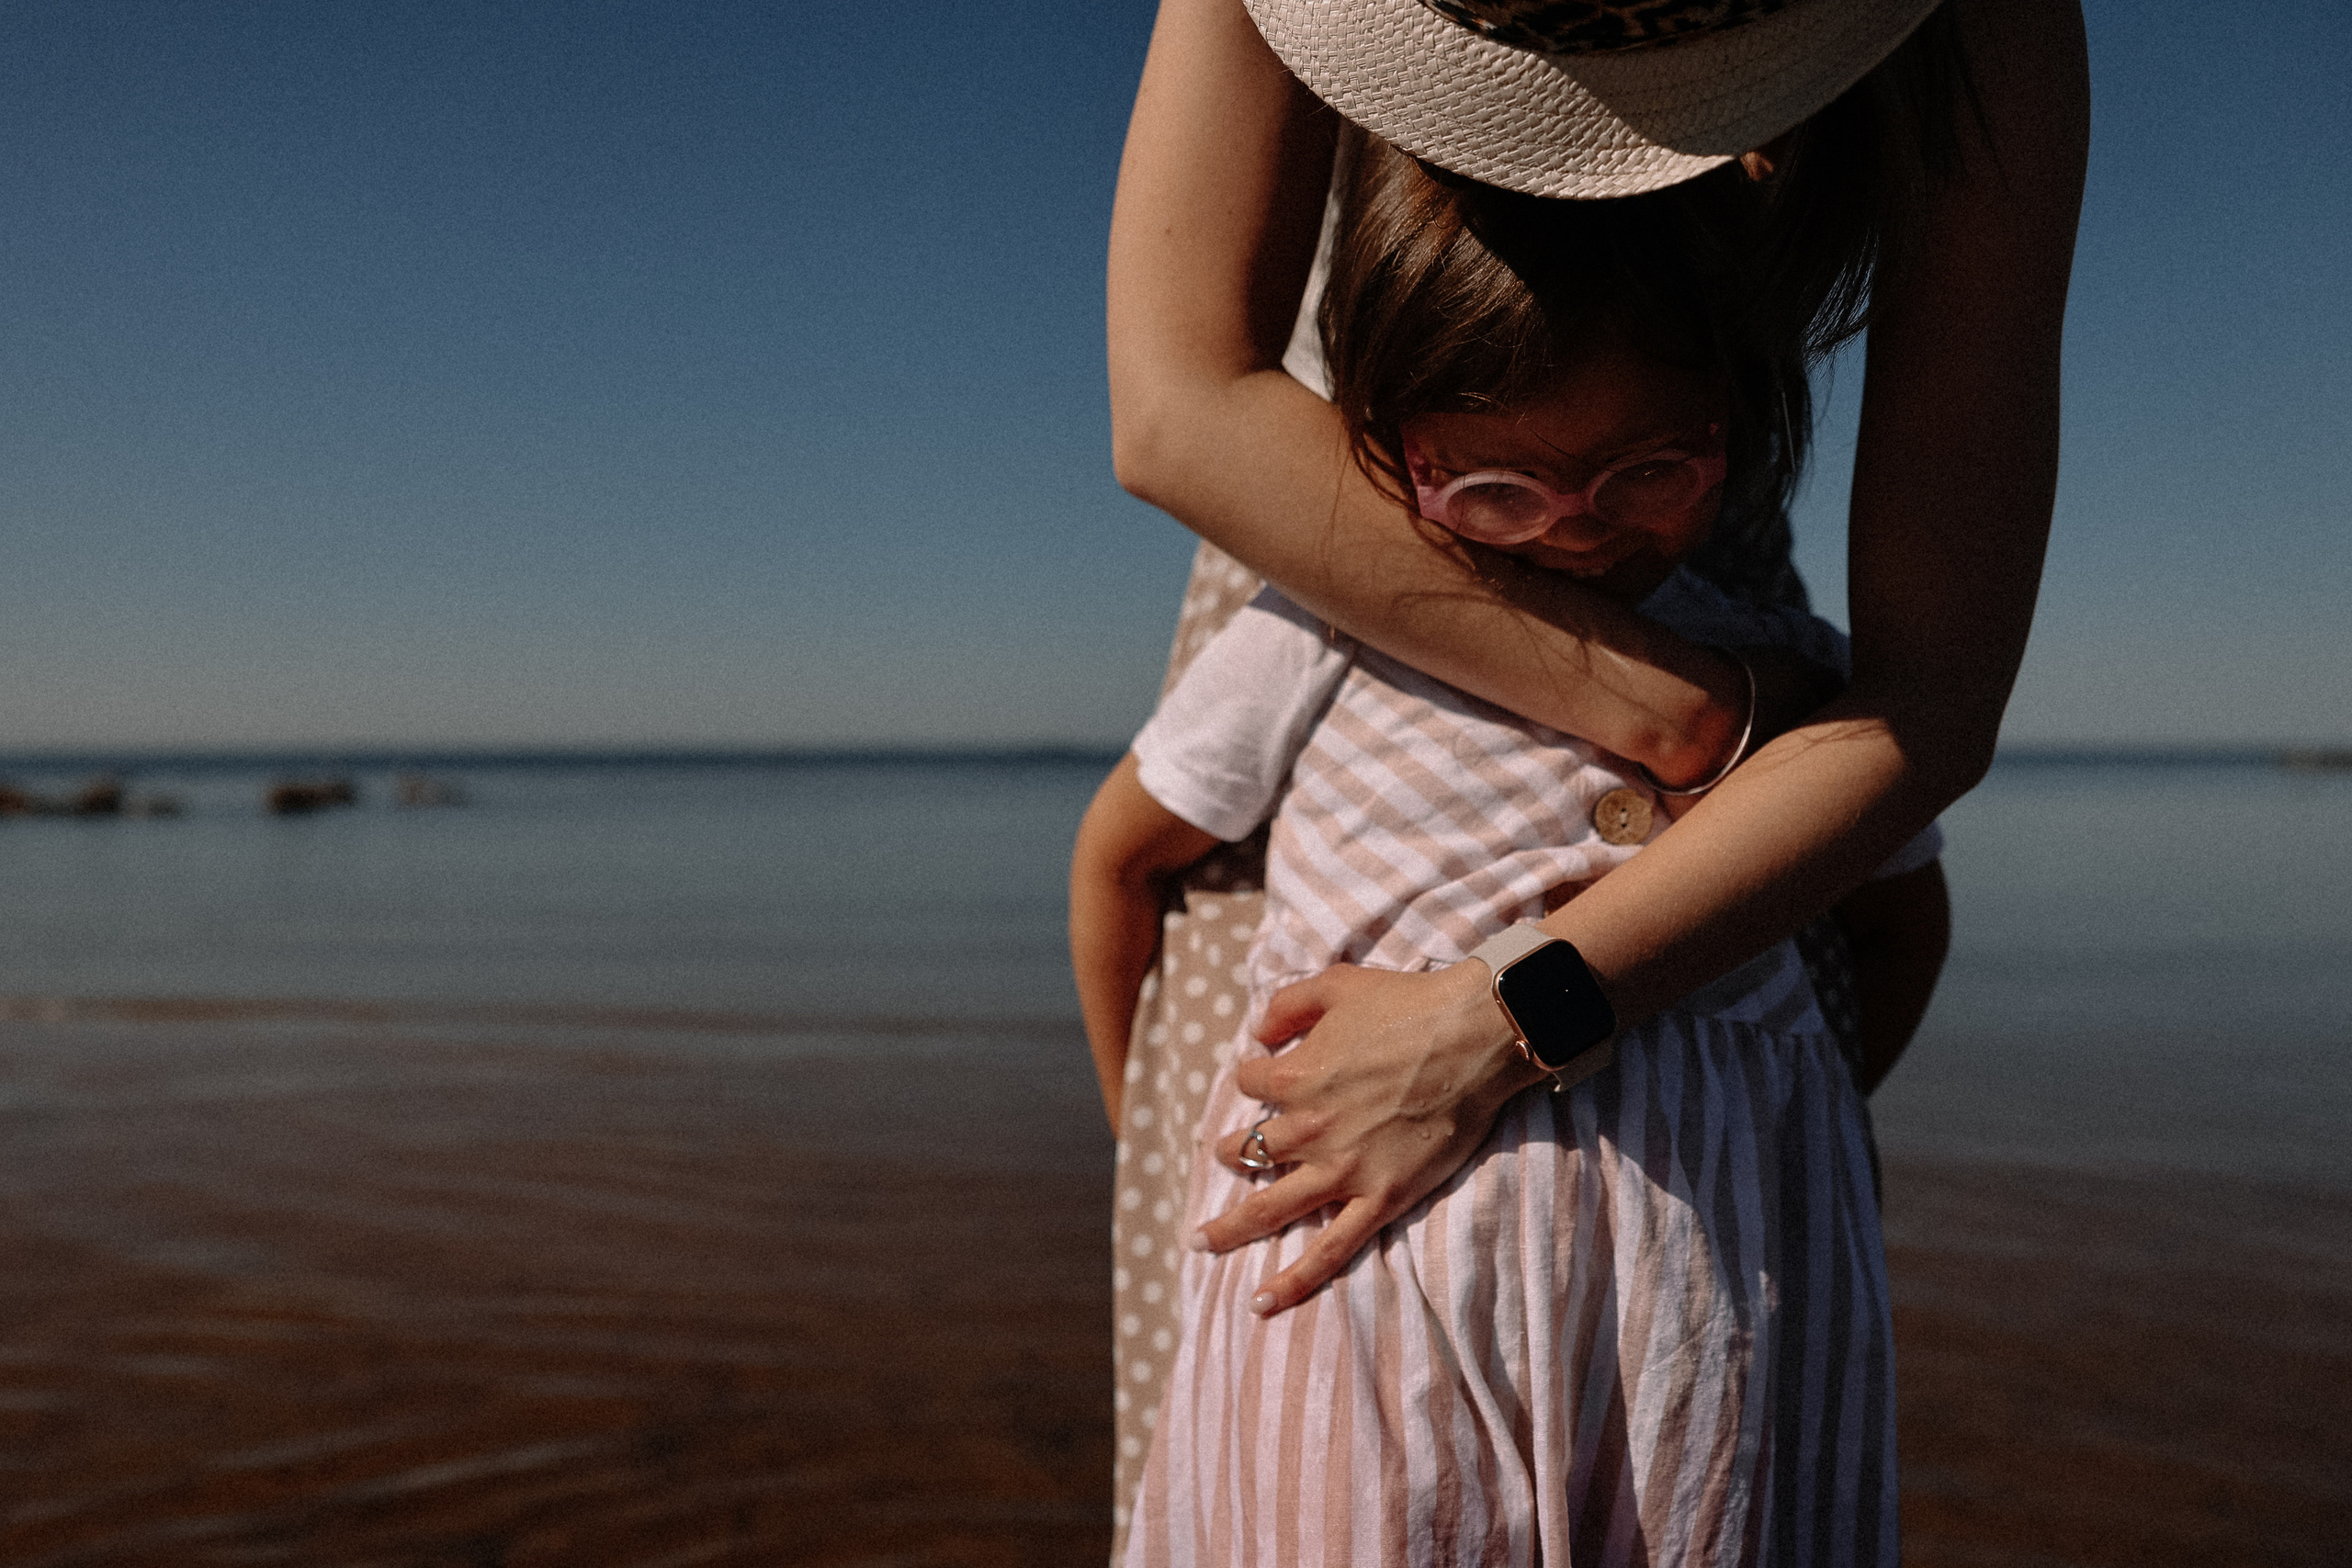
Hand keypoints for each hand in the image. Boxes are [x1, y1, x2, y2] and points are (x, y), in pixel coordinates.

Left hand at [1196, 961, 1546, 1314]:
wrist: (1474, 1037)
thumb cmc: (1408, 1004)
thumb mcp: (1335, 983)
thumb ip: (1286, 1004)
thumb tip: (1256, 1032)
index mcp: (1294, 1077)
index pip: (1251, 1083)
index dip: (1254, 1076)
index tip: (1264, 1074)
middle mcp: (1308, 1129)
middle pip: (1248, 1149)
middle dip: (1228, 1152)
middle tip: (1221, 1156)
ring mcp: (1342, 1170)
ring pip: (1270, 1208)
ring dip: (1230, 1227)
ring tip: (1204, 1240)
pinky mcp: (1380, 1199)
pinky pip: (1329, 1250)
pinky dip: (1294, 1279)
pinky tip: (1262, 1300)